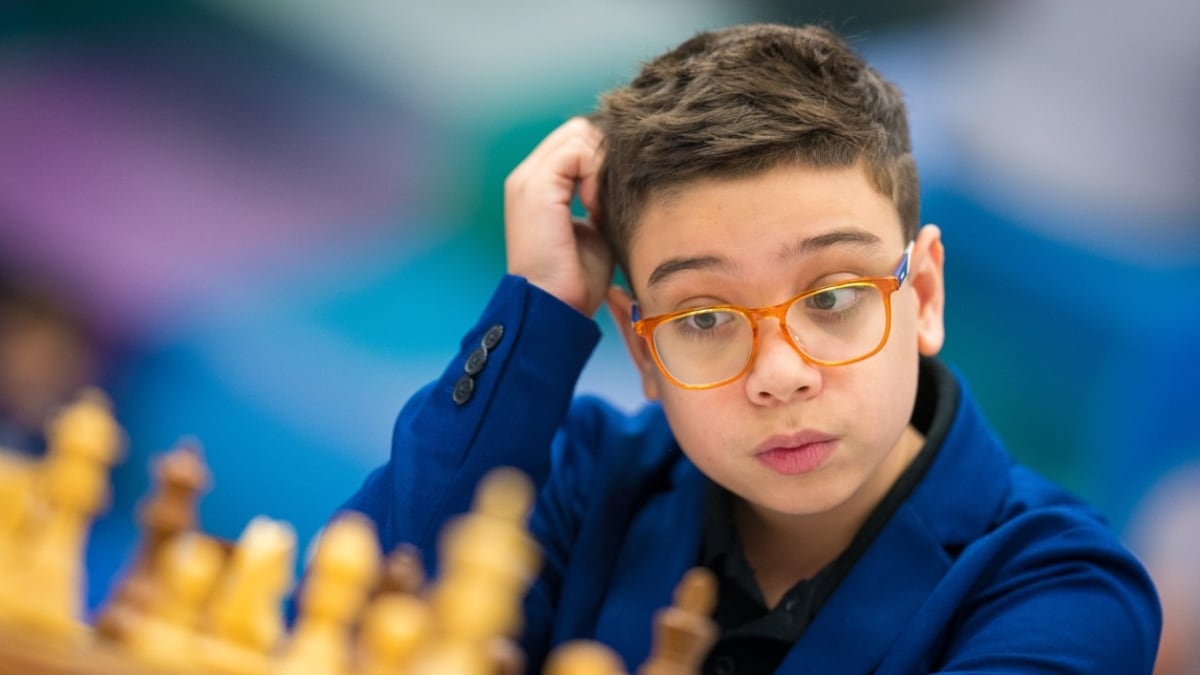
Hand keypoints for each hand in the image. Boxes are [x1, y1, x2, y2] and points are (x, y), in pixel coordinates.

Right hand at [504, 117, 612, 316]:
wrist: (555, 306)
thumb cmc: (577, 278)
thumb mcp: (593, 229)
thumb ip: (600, 198)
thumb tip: (622, 178)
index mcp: (538, 186)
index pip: (577, 142)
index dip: (604, 157)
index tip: (617, 193)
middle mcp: (527, 176)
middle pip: (579, 131)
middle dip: (606, 155)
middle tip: (614, 195)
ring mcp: (528, 179)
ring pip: (580, 135)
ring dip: (601, 165)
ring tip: (601, 204)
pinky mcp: (536, 187)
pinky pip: (577, 151)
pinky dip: (595, 172)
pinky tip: (595, 206)